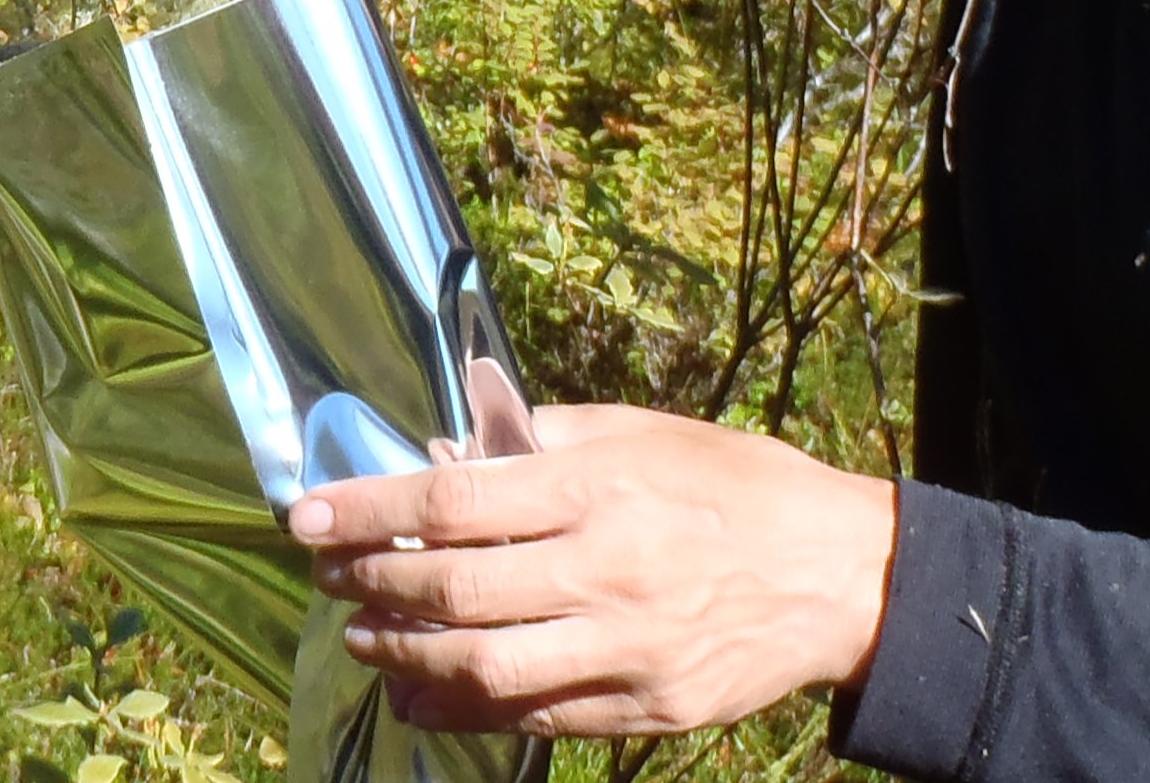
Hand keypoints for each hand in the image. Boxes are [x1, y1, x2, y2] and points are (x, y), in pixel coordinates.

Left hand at [287, 403, 896, 737]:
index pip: (455, 502)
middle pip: (455, 593)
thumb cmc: (738, 486)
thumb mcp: (647, 431)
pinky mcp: (648, 708)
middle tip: (330, 578)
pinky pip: (539, 718)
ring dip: (405, 658)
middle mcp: (608, 572)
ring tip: (364, 639)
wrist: (844, 576)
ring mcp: (628, 650)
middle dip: (372, 586)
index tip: (305, 516)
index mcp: (602, 491)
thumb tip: (452, 450)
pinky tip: (426, 693)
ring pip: (485, 669)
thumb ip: (546, 437)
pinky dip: (469, 710)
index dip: (368, 511)